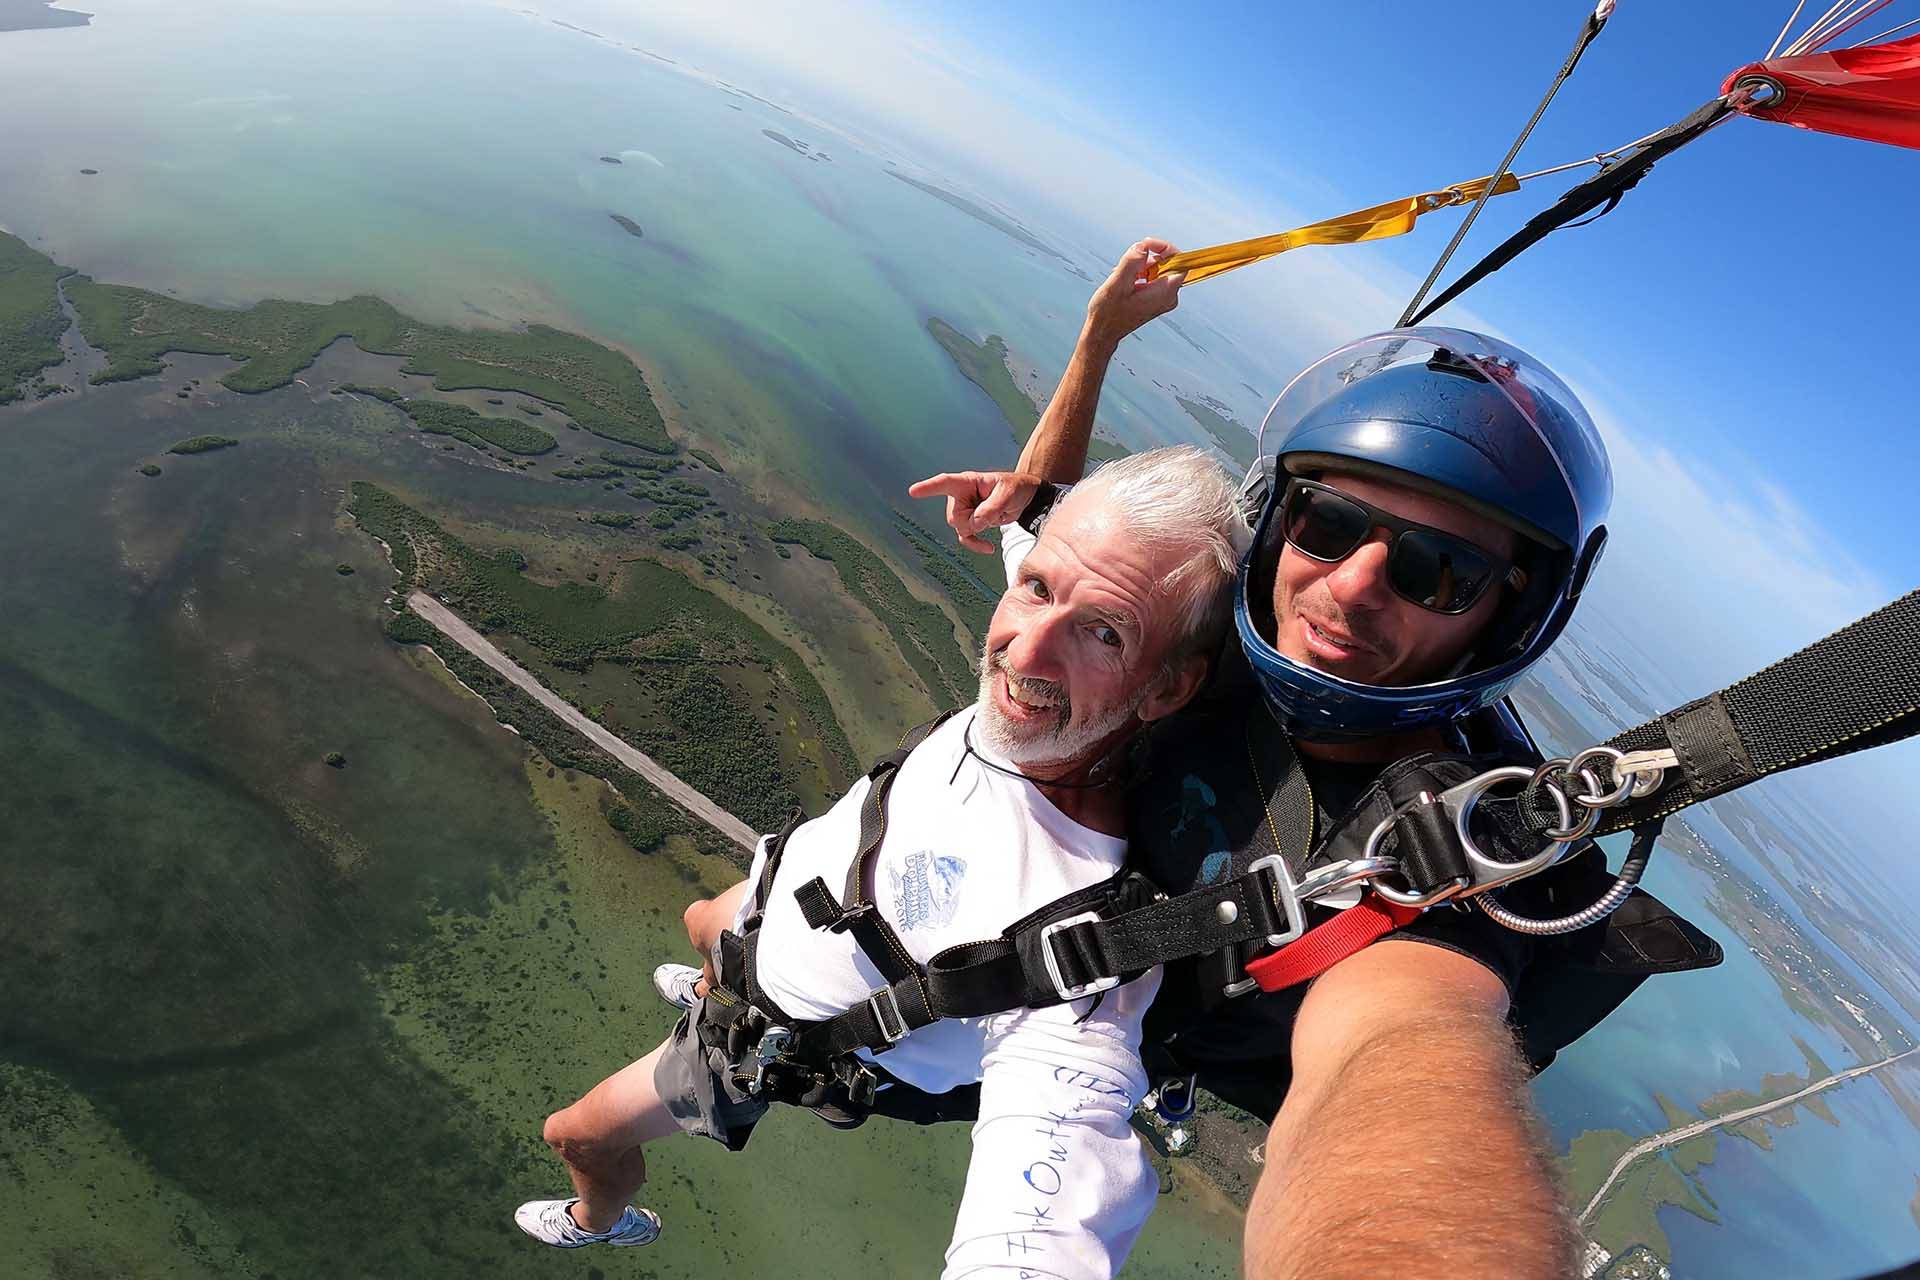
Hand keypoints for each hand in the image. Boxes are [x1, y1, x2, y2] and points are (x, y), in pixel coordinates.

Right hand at [907, 470, 1042, 553]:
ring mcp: (964, 510)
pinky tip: (988, 548)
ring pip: (960, 528)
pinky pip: (965, 538)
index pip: (945, 483)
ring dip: (978, 530)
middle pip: (954, 517)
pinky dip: (975, 544)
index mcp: (967, 482)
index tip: (913, 491)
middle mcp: (961, 495)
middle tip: (993, 512)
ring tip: (996, 518)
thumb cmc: (1015, 488)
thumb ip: (990, 508)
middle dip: (974, 521)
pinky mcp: (970, 523)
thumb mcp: (1007, 494)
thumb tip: (975, 524)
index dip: (929, 488)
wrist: (1024, 499)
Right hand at [1084, 238, 1184, 351]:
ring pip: (1159, 270)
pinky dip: (1140, 274)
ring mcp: (1163, 299)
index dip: (1165, 249)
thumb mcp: (1116, 284)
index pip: (1180, 262)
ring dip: (1141, 266)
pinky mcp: (1156, 300)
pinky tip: (1126, 280)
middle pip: (1168, 264)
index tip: (1147, 245)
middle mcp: (1169, 297)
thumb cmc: (1108, 313)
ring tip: (1123, 274)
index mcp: (1164, 293)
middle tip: (1129, 262)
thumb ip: (1131, 263)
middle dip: (1148, 258)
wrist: (1102, 332)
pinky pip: (1154, 278)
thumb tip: (1142, 246)